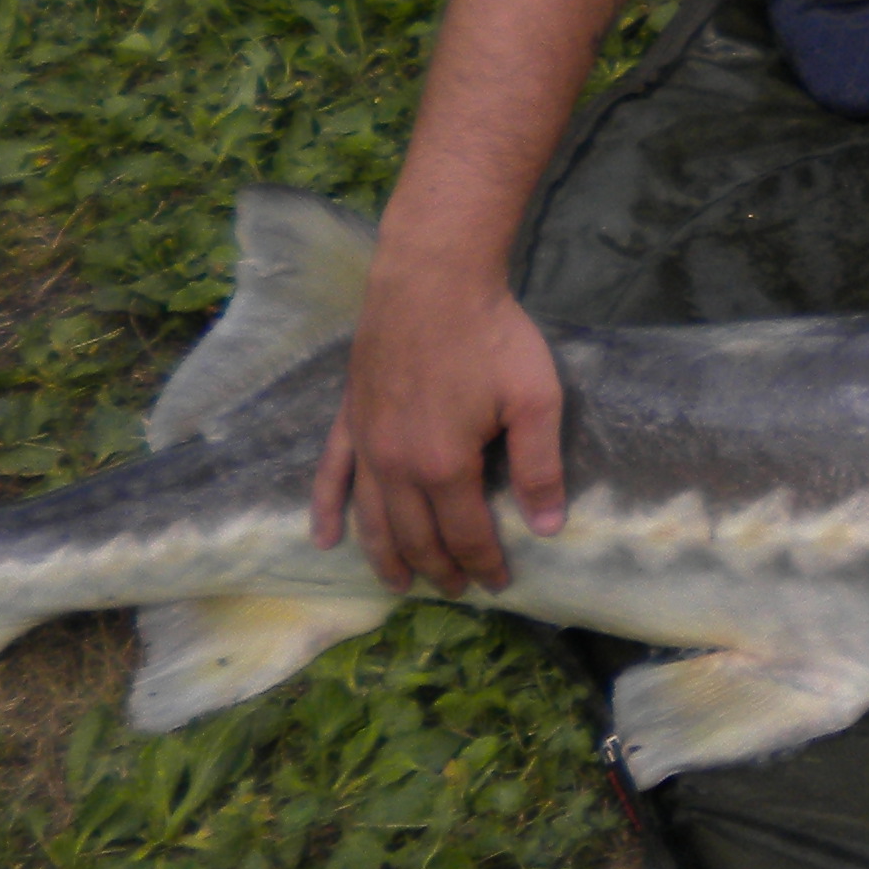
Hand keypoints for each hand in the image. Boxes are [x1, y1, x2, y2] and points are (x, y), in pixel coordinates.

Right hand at [308, 278, 567, 593]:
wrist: (433, 279)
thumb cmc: (491, 335)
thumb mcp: (535, 398)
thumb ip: (539, 467)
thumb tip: (546, 527)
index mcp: (445, 467)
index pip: (466, 534)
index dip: (484, 563)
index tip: (498, 583)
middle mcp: (396, 467)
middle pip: (416, 536)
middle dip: (439, 568)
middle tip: (456, 588)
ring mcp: (366, 445)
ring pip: (371, 519)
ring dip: (386, 556)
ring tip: (400, 583)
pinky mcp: (348, 420)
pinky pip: (331, 477)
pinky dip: (326, 512)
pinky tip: (322, 538)